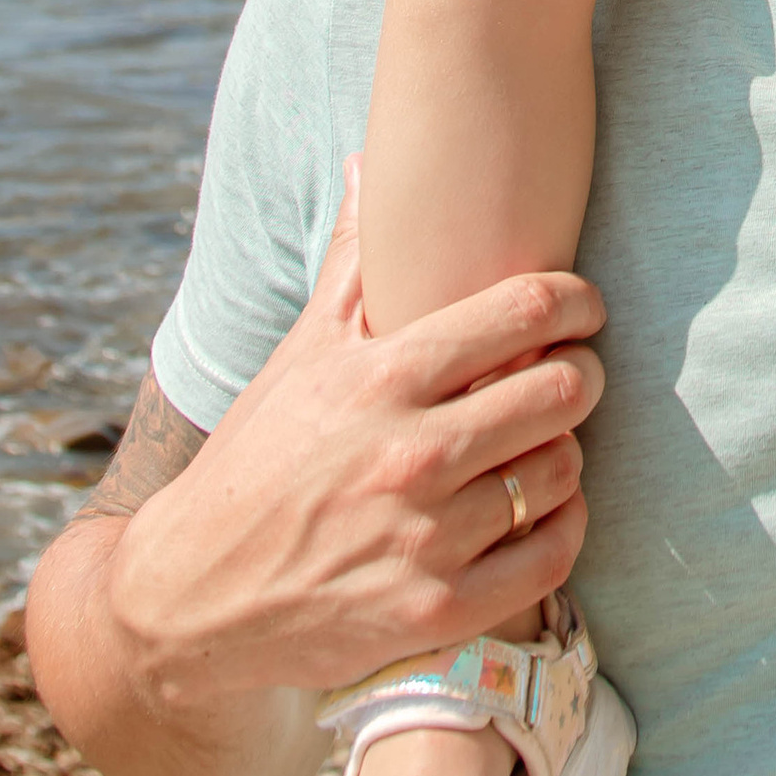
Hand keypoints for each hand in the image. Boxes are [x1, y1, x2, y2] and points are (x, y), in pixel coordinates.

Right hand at [110, 163, 606, 711]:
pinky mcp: (439, 610)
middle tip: (572, 373)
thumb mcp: (298, 357)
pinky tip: (543, 508)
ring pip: (563, 469)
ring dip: (566, 450)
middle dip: (581, 372)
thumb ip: (350, 265)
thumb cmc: (257, 460)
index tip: (581, 307)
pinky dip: (563, 525)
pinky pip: (552, 554)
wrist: (195, 597)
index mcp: (380, 378)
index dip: (574, 300)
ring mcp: (427, 538)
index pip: (523, 312)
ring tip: (544, 441)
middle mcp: (409, 454)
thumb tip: (366, 164)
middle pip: (562, 389)